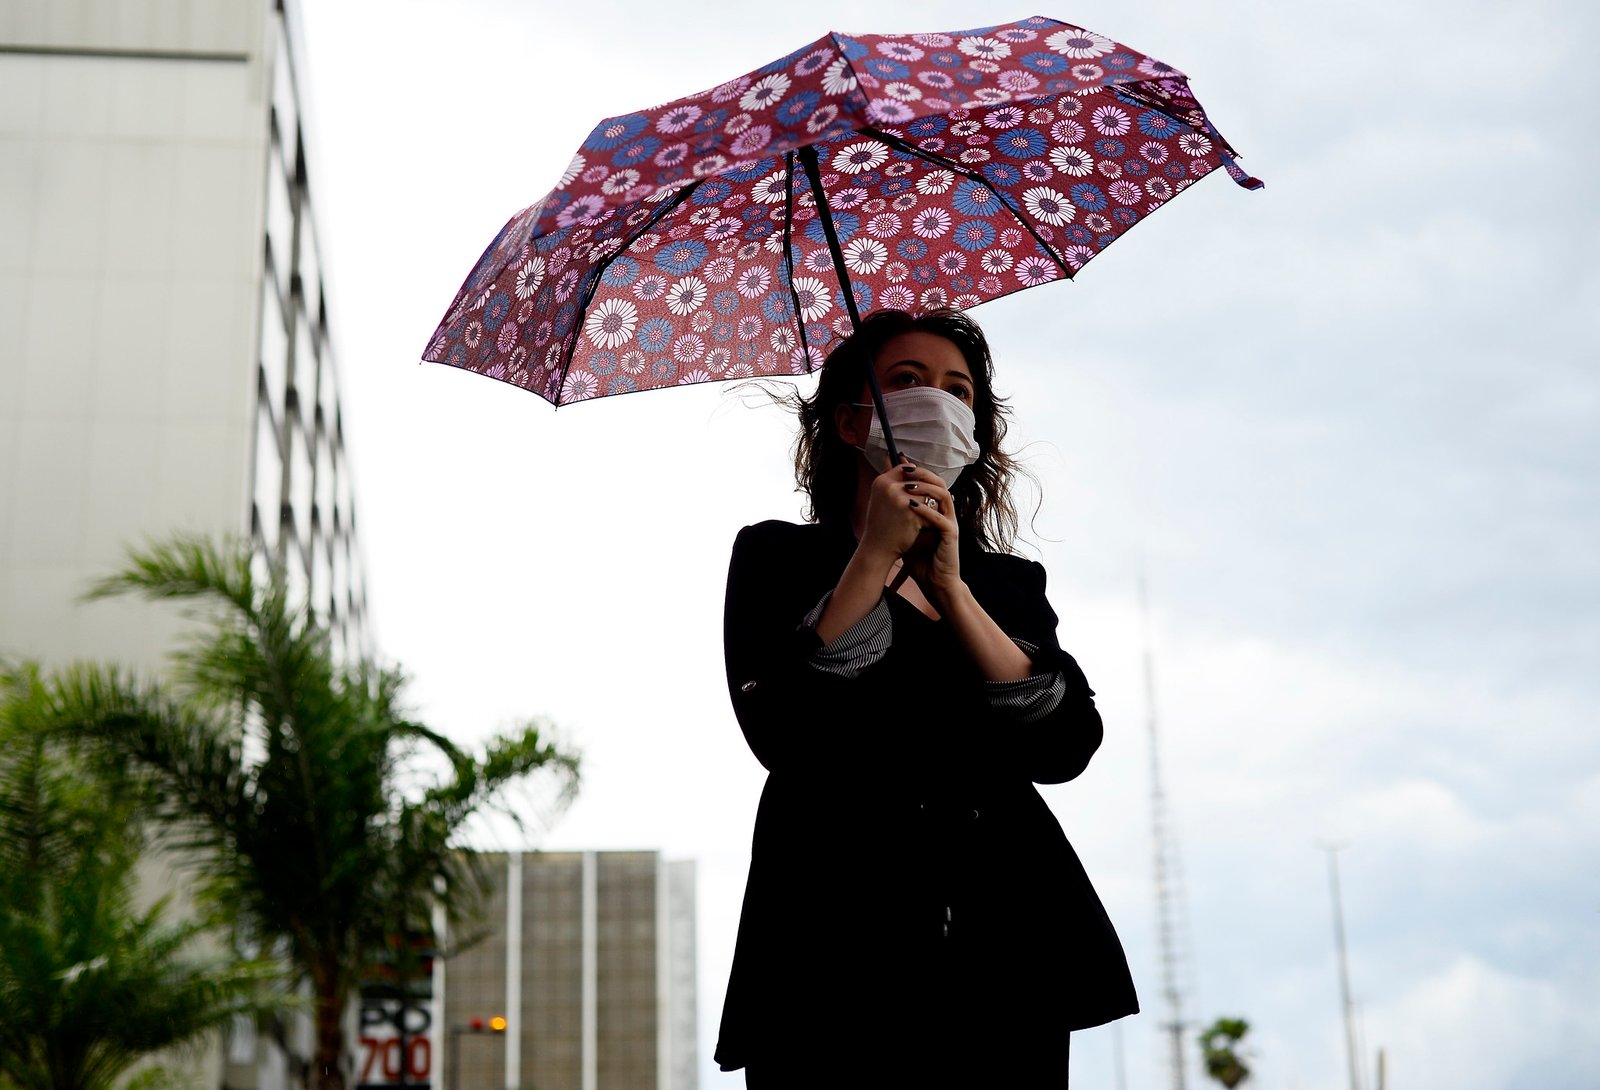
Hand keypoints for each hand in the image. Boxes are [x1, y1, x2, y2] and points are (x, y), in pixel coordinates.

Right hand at [859, 457, 942, 564]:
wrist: (878, 548)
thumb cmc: (881, 525)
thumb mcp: (881, 499)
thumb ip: (893, 482)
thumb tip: (907, 462)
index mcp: (881, 481)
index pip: (906, 469)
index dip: (916, 477)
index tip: (921, 488)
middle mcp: (889, 486)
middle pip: (920, 481)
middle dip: (925, 493)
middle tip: (927, 504)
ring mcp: (900, 497)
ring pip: (927, 494)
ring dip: (930, 505)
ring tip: (925, 517)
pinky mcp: (911, 511)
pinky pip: (930, 508)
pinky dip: (930, 517)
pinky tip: (924, 527)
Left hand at [898, 464, 961, 604]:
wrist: (936, 581)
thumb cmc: (922, 559)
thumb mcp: (906, 532)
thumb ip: (900, 516)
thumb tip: (884, 500)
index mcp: (937, 510)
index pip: (930, 483)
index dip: (917, 471)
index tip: (899, 462)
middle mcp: (946, 513)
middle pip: (939, 483)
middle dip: (921, 473)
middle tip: (904, 468)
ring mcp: (950, 522)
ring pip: (944, 495)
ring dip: (925, 487)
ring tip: (907, 485)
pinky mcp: (950, 535)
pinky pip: (940, 517)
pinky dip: (925, 510)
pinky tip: (910, 505)